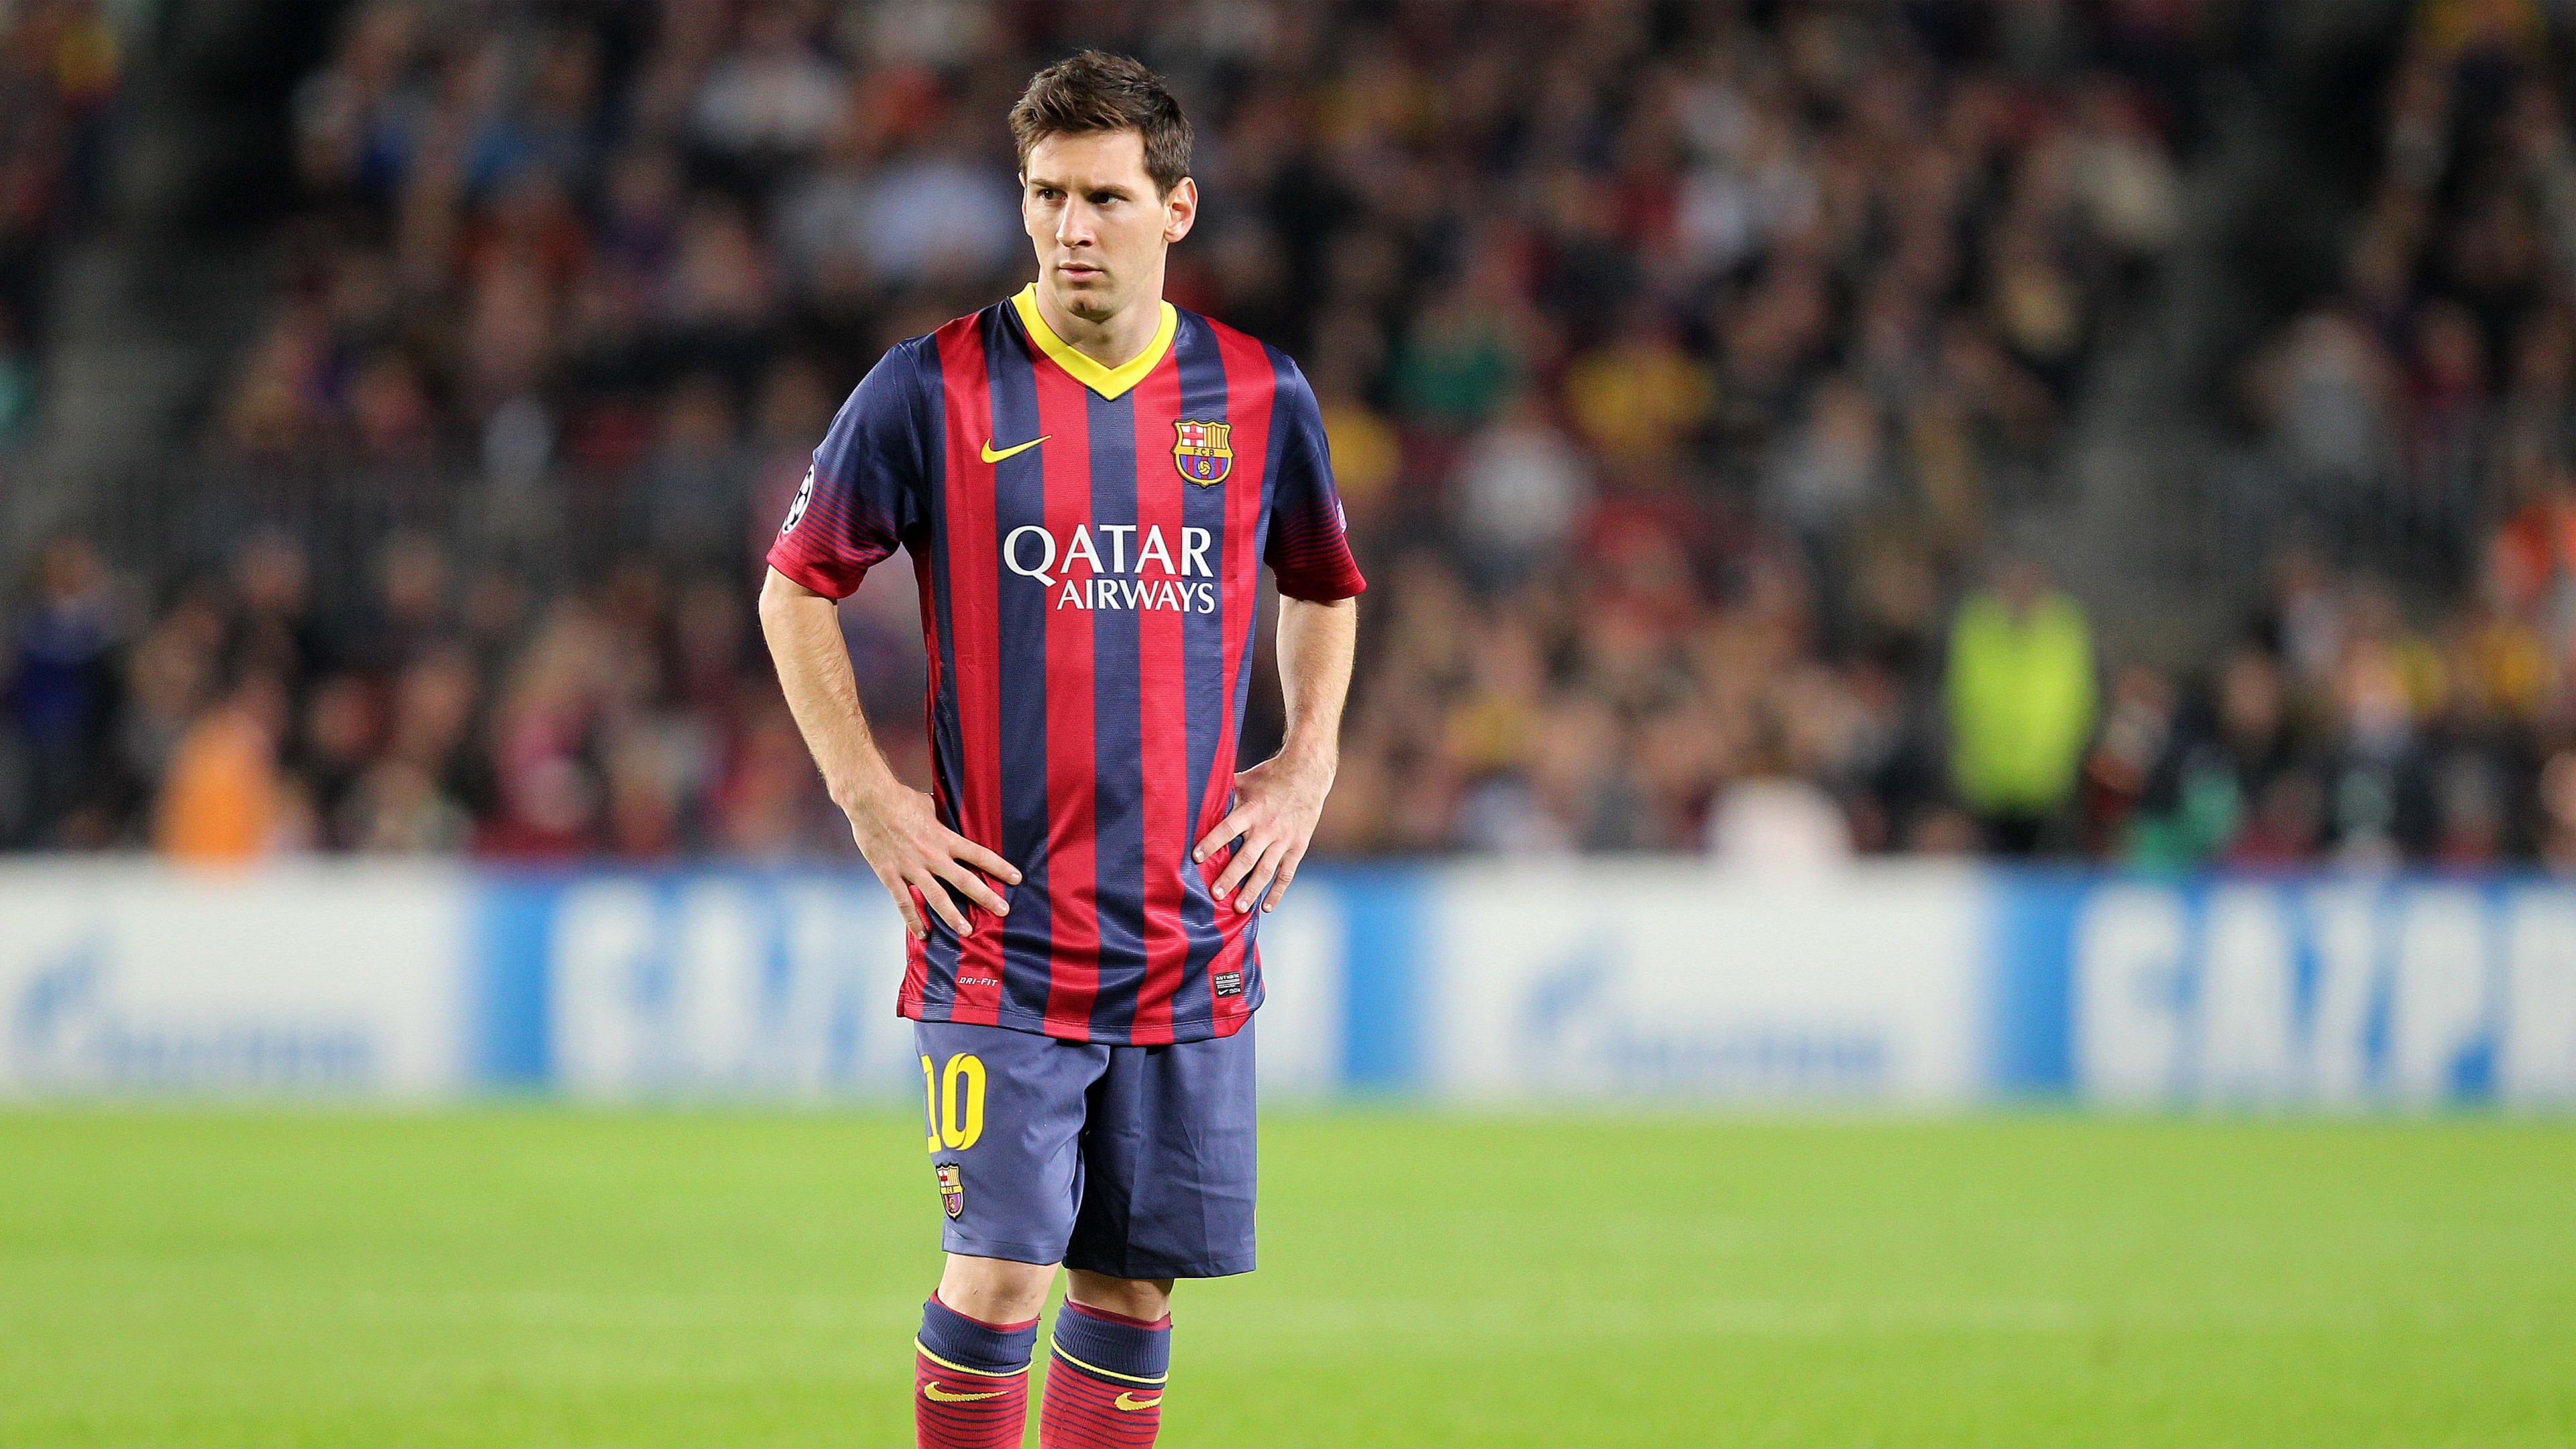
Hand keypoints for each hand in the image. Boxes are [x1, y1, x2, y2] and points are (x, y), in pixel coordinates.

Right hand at [842, 784, 1019, 940]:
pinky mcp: (890, 874)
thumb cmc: (900, 798)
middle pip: (964, 880)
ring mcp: (911, 867)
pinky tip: (923, 934)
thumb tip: (949, 817)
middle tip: (1003, 911)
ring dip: (953, 916)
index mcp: (944, 838)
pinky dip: (913, 920)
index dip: (999, 867)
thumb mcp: (929, 806)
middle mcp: (932, 855)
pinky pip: (903, 901)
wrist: (869, 799)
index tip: (1016, 878)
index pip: (978, 854)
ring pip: (936, 897)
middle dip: (986, 897)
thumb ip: (941, 819)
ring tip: (966, 932)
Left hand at [1193, 748, 1333, 913]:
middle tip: (1215, 895)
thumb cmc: (1270, 776)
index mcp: (1252, 809)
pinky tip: (1265, 907)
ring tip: (1238, 907)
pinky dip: (1277, 892)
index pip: (1228, 828)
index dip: (1212, 843)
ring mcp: (1284, 840)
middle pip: (1246, 857)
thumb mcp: (1245, 780)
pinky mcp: (1297, 847)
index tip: (1196, 858)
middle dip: (1230, 877)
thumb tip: (1195, 793)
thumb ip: (1224, 792)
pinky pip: (1287, 874)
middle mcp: (1267, 827)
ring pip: (1266, 870)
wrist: (1308, 774)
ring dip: (1252, 890)